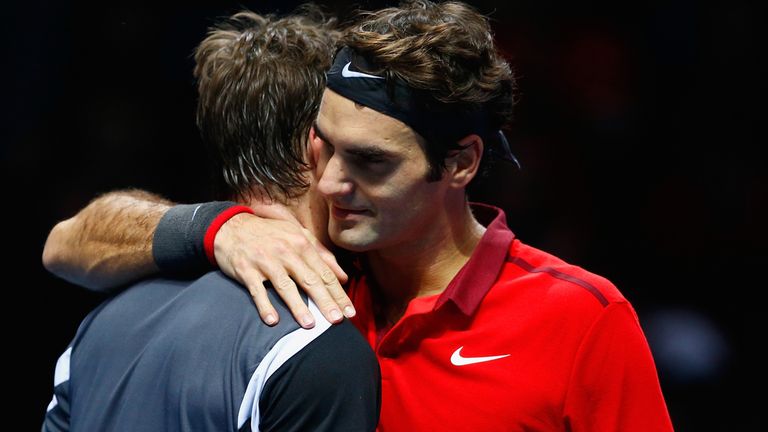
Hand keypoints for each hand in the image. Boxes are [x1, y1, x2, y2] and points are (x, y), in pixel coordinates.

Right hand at [213, 213, 353, 327]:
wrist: (232, 227)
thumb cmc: (270, 233)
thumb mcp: (298, 235)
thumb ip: (322, 254)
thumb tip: (344, 277)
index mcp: (301, 244)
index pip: (325, 273)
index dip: (338, 293)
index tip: (350, 312)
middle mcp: (286, 252)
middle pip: (310, 280)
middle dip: (325, 301)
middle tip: (337, 321)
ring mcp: (265, 261)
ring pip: (286, 286)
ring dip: (298, 306)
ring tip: (310, 324)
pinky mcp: (246, 270)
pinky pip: (257, 290)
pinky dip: (265, 305)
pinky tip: (273, 320)